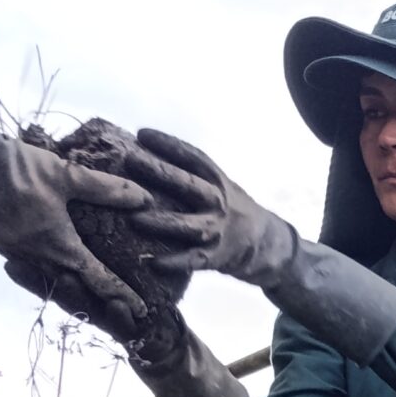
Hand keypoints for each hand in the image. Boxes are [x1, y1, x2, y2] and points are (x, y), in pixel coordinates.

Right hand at [0, 140, 152, 337]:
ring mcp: (17, 253)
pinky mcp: (2, 244)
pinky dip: (45, 271)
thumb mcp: (68, 175)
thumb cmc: (19, 170)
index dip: (123, 296)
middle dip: (98, 299)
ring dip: (71, 287)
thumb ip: (107, 189)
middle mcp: (38, 258)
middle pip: (74, 289)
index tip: (142, 311)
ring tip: (90, 290)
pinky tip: (55, 266)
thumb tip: (144, 199)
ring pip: (50, 280)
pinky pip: (29, 267)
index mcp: (60, 248)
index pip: (99, 280)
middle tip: (122, 307)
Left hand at [118, 127, 298, 286]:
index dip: (168, 145)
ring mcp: (217, 229)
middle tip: (131, 160)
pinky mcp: (215, 256)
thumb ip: (190, 174)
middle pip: (187, 184)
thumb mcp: (219, 185)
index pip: (193, 157)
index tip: (142, 135)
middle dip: (159, 172)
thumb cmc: (229, 209)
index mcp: (218, 180)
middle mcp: (219, 202)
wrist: (265, 243)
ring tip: (133, 218)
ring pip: (187, 224)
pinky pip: (192, 260)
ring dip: (160, 221)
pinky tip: (152, 262)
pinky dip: (174, 262)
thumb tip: (141, 154)